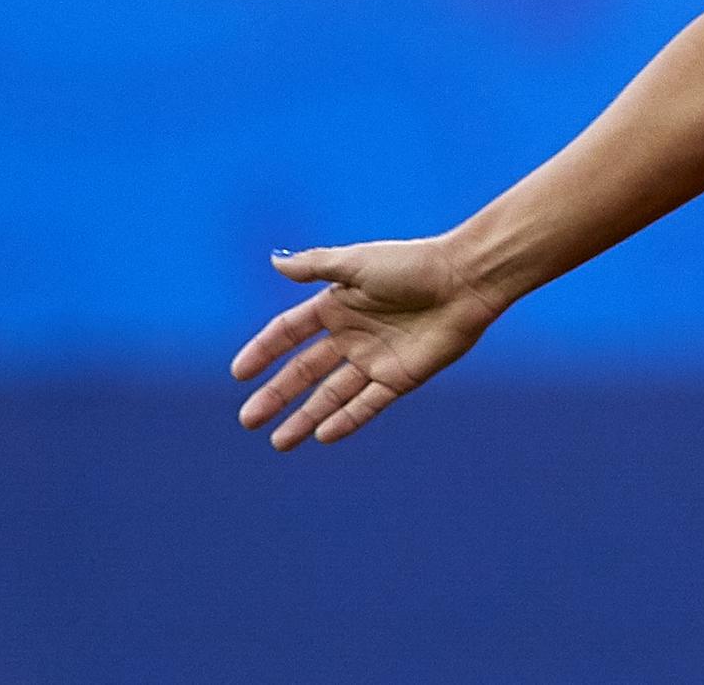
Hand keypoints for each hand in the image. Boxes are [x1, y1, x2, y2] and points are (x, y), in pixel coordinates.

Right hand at [230, 238, 503, 449]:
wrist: (465, 280)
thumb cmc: (412, 265)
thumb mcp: (357, 263)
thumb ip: (316, 267)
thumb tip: (275, 262)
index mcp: (338, 304)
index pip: (290, 333)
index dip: (264, 351)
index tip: (239, 374)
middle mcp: (353, 334)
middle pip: (305, 371)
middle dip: (276, 395)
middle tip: (247, 420)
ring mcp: (375, 359)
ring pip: (332, 395)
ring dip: (305, 417)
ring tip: (279, 442)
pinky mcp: (400, 377)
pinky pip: (367, 404)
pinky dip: (345, 420)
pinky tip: (322, 436)